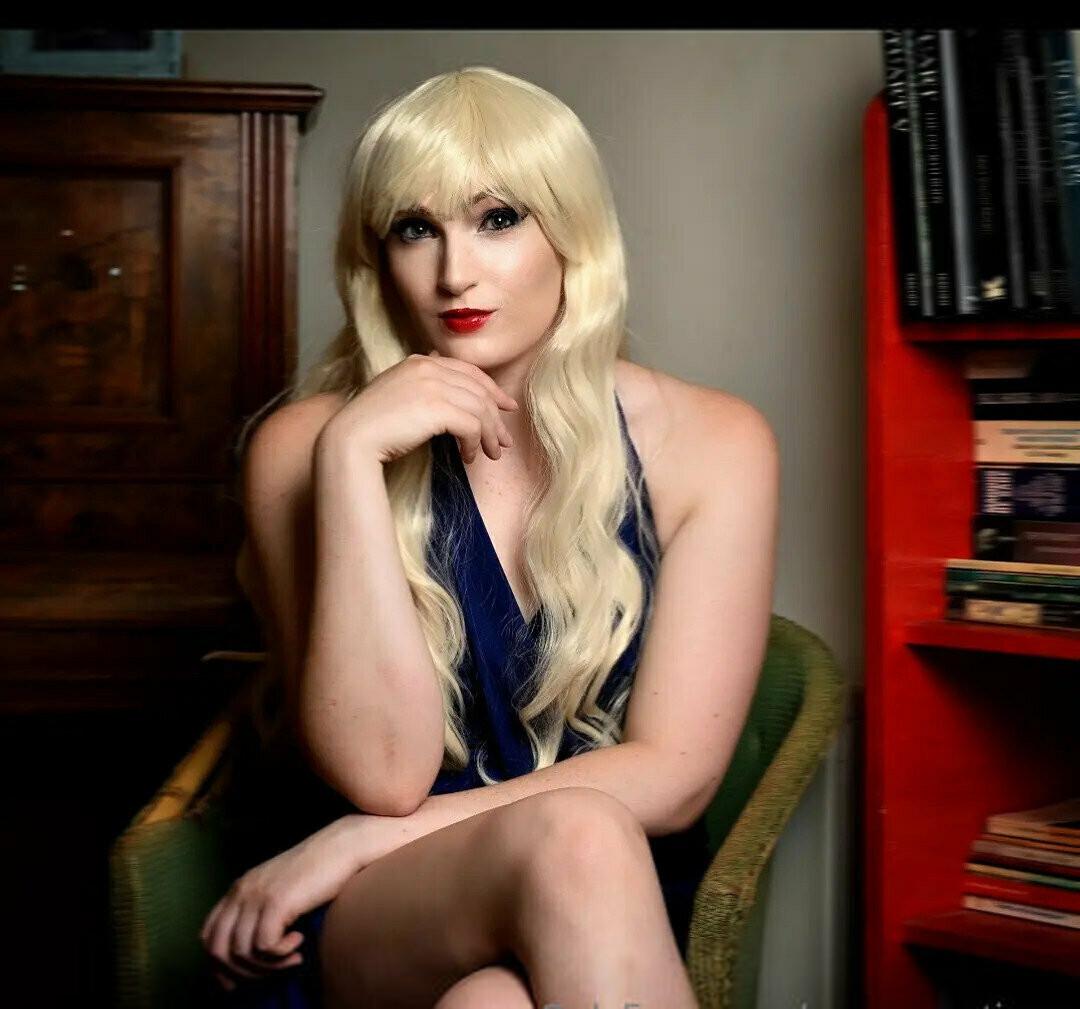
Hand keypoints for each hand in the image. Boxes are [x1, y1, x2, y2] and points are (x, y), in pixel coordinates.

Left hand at [199, 816, 367, 990]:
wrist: (341, 846)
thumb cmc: (317, 871)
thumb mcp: (278, 890)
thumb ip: (259, 912)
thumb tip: (250, 954)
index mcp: (238, 888)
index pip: (208, 936)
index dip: (218, 965)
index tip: (239, 980)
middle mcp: (241, 891)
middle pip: (218, 949)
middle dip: (241, 972)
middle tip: (271, 972)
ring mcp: (257, 895)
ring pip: (241, 953)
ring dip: (267, 966)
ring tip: (292, 958)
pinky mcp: (276, 901)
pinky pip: (264, 946)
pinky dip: (280, 954)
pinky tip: (299, 941)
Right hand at [316, 347, 518, 465]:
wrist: (352, 439)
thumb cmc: (373, 426)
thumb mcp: (399, 397)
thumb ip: (423, 388)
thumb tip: (455, 395)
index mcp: (420, 362)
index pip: (468, 372)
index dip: (492, 390)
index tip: (506, 408)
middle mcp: (428, 367)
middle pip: (478, 391)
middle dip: (496, 418)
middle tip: (504, 441)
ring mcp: (432, 385)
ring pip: (480, 409)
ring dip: (490, 435)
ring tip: (491, 454)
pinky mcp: (437, 407)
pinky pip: (471, 426)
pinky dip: (475, 443)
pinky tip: (469, 457)